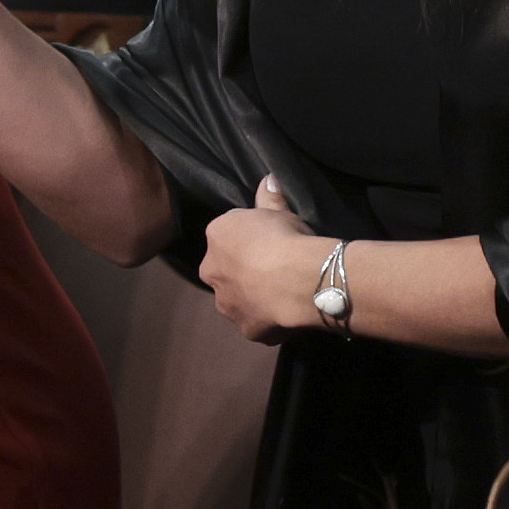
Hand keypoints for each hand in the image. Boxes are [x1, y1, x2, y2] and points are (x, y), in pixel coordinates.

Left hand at [199, 176, 330, 344]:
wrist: (297, 279)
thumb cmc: (284, 237)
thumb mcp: (280, 210)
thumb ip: (269, 198)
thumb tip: (268, 177)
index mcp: (217, 238)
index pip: (226, 236)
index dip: (247, 239)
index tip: (268, 240)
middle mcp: (212, 273)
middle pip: (225, 271)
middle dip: (243, 271)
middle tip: (274, 266)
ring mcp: (227, 306)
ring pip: (237, 300)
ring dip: (253, 296)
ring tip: (282, 291)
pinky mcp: (247, 330)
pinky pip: (257, 321)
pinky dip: (269, 316)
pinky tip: (288, 309)